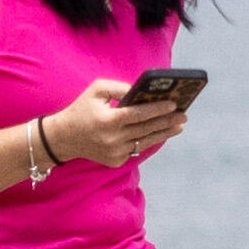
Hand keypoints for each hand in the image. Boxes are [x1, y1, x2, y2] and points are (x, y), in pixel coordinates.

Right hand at [38, 80, 183, 168]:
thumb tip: (142, 90)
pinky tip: (161, 132)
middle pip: (147, 129)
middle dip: (167, 121)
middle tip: (184, 115)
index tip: (174, 104)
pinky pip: (136, 148)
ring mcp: (115, 153)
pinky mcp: (115, 161)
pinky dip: (148, 140)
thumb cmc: (82, 109)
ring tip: (179, 125)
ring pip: (146, 141)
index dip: (158, 109)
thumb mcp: (96, 90)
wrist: (64, 137)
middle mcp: (112, 139)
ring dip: (165, 133)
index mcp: (108, 120)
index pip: (139, 114)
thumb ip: (119, 87)